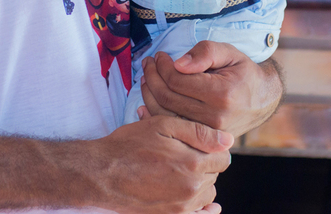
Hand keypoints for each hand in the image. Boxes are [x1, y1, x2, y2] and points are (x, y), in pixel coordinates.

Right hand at [91, 114, 231, 213]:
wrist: (101, 174)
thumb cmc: (130, 145)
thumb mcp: (163, 125)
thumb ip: (199, 132)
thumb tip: (229, 141)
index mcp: (193, 164)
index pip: (223, 157)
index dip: (211, 147)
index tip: (195, 143)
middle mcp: (191, 190)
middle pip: (215, 175)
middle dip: (204, 164)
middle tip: (180, 153)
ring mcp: (181, 207)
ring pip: (206, 194)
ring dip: (199, 182)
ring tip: (176, 170)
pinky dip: (197, 205)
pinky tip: (191, 196)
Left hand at [139, 41, 283, 136]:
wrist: (261, 100)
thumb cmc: (243, 73)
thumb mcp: (229, 53)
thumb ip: (205, 53)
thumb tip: (178, 64)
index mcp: (222, 94)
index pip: (178, 80)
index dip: (163, 66)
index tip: (159, 56)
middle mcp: (215, 118)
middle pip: (169, 98)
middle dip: (152, 77)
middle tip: (147, 64)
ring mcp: (208, 133)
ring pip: (166, 115)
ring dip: (149, 95)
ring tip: (146, 78)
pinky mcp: (203, 140)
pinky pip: (172, 128)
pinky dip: (154, 114)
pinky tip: (145, 102)